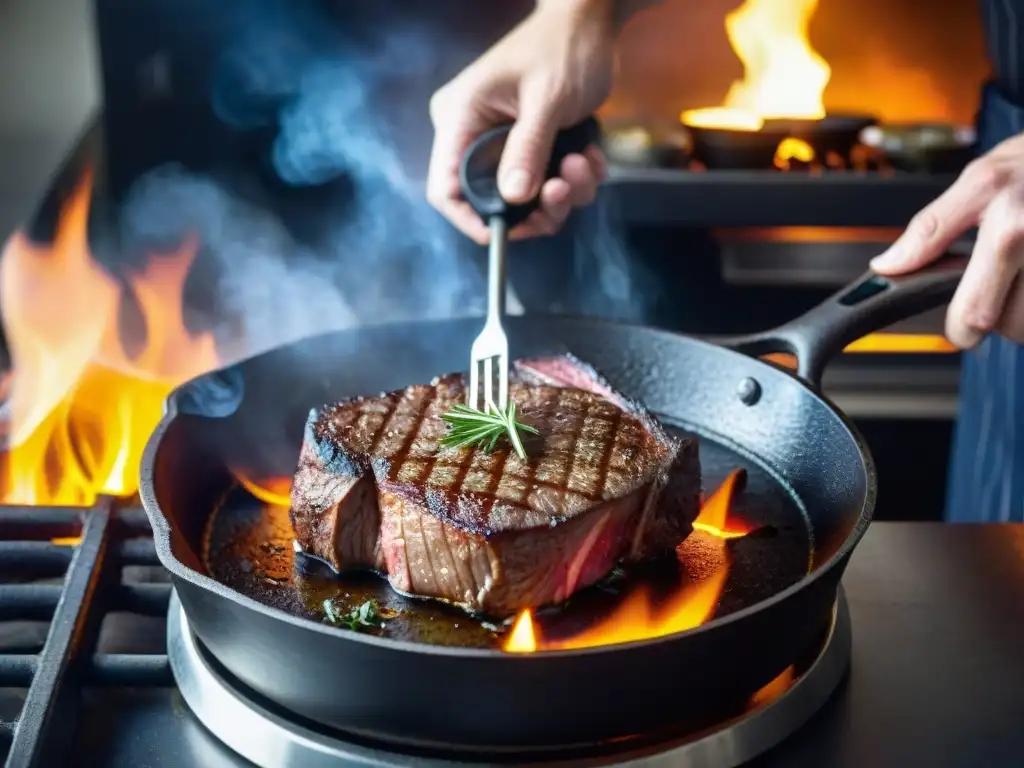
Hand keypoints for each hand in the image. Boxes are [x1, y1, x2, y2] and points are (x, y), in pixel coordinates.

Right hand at [426, 0, 614, 243]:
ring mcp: (503, 143)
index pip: (445, 189)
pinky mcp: (530, 147)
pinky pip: (546, 182)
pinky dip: (574, 180)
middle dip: (536, 205)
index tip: (507, 232)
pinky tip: (590, 155)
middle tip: (566, 191)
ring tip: (585, 162)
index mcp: (460, 119)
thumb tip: (514, 197)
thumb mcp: (546, 99)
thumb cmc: (562, 46)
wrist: (592, 22)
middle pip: (492, 200)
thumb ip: (529, 149)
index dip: (471, 219)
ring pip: (526, 196)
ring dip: (564, 193)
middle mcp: (475, 135)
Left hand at [870, 133, 1023, 348]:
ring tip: (1021, 275)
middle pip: (1012, 326)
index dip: (960, 329)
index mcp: (1009, 229)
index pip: (976, 313)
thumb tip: (889, 264)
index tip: (958, 326)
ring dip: (1023, 310)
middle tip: (996, 288)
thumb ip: (930, 229)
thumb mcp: (979, 179)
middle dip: (998, 318)